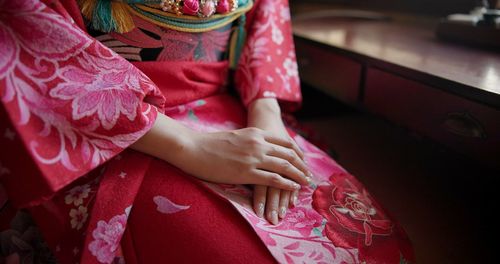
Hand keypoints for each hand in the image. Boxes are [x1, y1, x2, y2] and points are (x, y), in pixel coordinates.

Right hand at [131, 114, 309, 189]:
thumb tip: (258, 146)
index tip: (304, 161)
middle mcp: (258, 144)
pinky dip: (286, 184)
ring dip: (298, 176)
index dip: (298, 153)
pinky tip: (293, 189)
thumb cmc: (210, 144)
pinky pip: (273, 179)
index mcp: (256, 133)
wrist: (193, 148)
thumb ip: (250, 140)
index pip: (285, 142)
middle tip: (309, 175)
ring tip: (306, 183)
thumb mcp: (236, 136)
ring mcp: (253, 158)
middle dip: (302, 166)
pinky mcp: (247, 173)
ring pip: (285, 167)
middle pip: (289, 155)